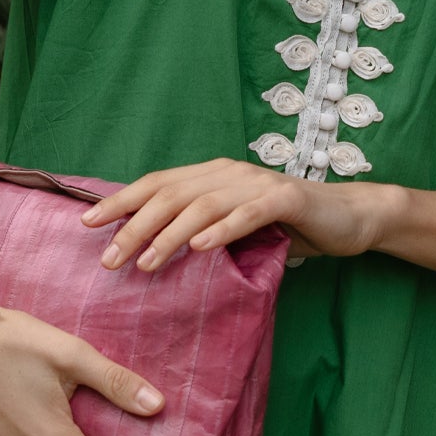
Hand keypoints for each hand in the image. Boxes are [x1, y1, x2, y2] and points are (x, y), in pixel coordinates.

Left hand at [79, 157, 392, 270]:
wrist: (347, 218)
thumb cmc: (286, 227)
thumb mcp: (235, 228)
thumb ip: (200, 230)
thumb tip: (149, 250)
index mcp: (212, 175)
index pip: (157, 184)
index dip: (120, 200)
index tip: (87, 223)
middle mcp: (229, 173)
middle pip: (170, 195)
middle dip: (134, 225)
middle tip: (109, 258)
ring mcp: (257, 183)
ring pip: (203, 205)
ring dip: (170, 235)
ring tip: (146, 263)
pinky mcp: (286, 198)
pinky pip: (247, 214)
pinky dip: (221, 230)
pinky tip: (199, 248)